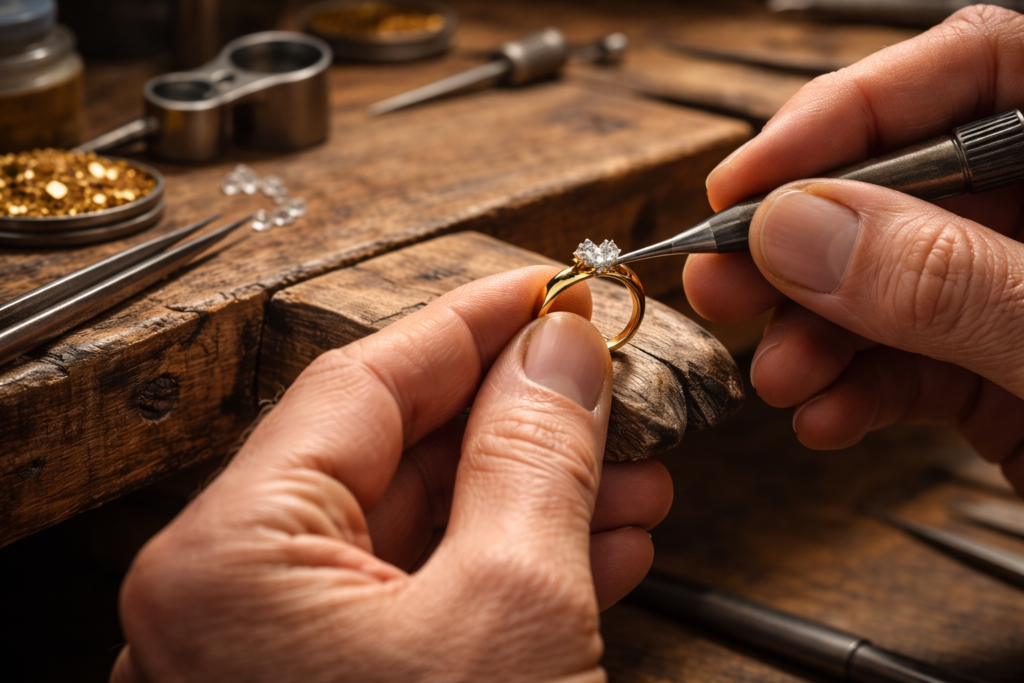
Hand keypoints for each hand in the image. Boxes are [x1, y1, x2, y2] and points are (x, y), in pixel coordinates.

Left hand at [111, 267, 671, 682]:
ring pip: (424, 528)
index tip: (543, 289)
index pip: (364, 381)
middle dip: (519, 415)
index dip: (470, 321)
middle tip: (602, 380)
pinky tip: (598, 544)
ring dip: (537, 493)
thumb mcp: (512, 611)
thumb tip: (560, 352)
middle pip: (395, 452)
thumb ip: (534, 458)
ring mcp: (282, 656)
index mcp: (229, 560)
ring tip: (631, 470)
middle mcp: (233, 601)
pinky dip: (518, 566)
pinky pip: (430, 600)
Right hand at [684, 6, 1023, 489]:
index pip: (982, 67)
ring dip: (816, 332)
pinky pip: (908, 363)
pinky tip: (825, 414)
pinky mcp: (1007, 377)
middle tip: (730, 274)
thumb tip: (807, 229)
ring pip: (891, 285)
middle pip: (909, 186)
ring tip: (778, 371)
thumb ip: (957, 282)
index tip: (757, 173)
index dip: (853, 111)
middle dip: (806, 239)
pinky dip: (853, 391)